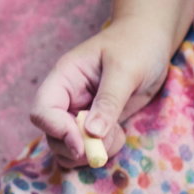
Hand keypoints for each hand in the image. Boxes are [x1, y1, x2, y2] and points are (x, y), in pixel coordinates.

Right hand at [29, 16, 174, 168]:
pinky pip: (90, 146)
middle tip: (102, 149)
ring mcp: (81, 112)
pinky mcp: (97, 123)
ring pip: (70, 146)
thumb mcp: (125, 69)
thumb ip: (109, 100)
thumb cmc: (136, 46)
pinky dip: (103, 150)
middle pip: (52, 136)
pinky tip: (120, 135)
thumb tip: (92, 132)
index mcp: (64, 79)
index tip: (81, 144)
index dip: (57, 131)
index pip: (43, 111)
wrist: (151, 41)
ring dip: (91, 152)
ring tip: (116, 136)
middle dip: (75, 148)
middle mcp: (67, 98)